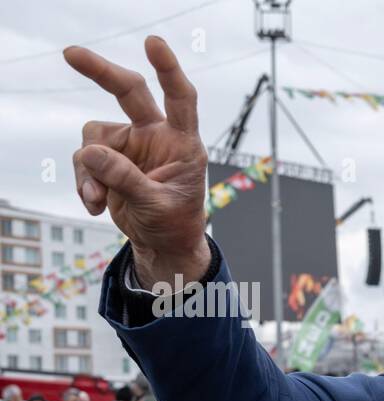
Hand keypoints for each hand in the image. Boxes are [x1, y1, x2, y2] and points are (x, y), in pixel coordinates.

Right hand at [63, 36, 209, 287]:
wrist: (164, 243)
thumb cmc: (174, 223)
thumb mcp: (155, 205)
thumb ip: (126, 179)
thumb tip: (90, 152)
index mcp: (182, 143)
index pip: (180, 99)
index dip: (168, 70)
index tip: (152, 44)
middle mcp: (156, 136)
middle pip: (129, 92)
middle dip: (100, 71)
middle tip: (70, 53)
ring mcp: (131, 145)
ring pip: (94, 138)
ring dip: (89, 170)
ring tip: (97, 201)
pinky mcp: (109, 159)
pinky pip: (85, 160)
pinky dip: (85, 183)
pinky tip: (95, 205)